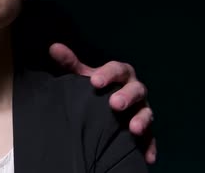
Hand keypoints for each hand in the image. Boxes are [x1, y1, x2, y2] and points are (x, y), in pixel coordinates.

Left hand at [49, 43, 156, 163]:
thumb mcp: (83, 75)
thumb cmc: (97, 87)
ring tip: (133, 128)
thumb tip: (54, 48)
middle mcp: (135, 88)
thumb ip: (70, 63)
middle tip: (115, 104)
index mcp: (121, 73)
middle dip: (126, 96)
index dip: (107, 74)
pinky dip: (150, 146)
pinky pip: (150, 137)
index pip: (117, 69)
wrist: (108, 105)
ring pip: (146, 112)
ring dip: (142, 120)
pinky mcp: (146, 128)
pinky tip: (147, 157)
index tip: (95, 81)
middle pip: (135, 89)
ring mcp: (142, 108)